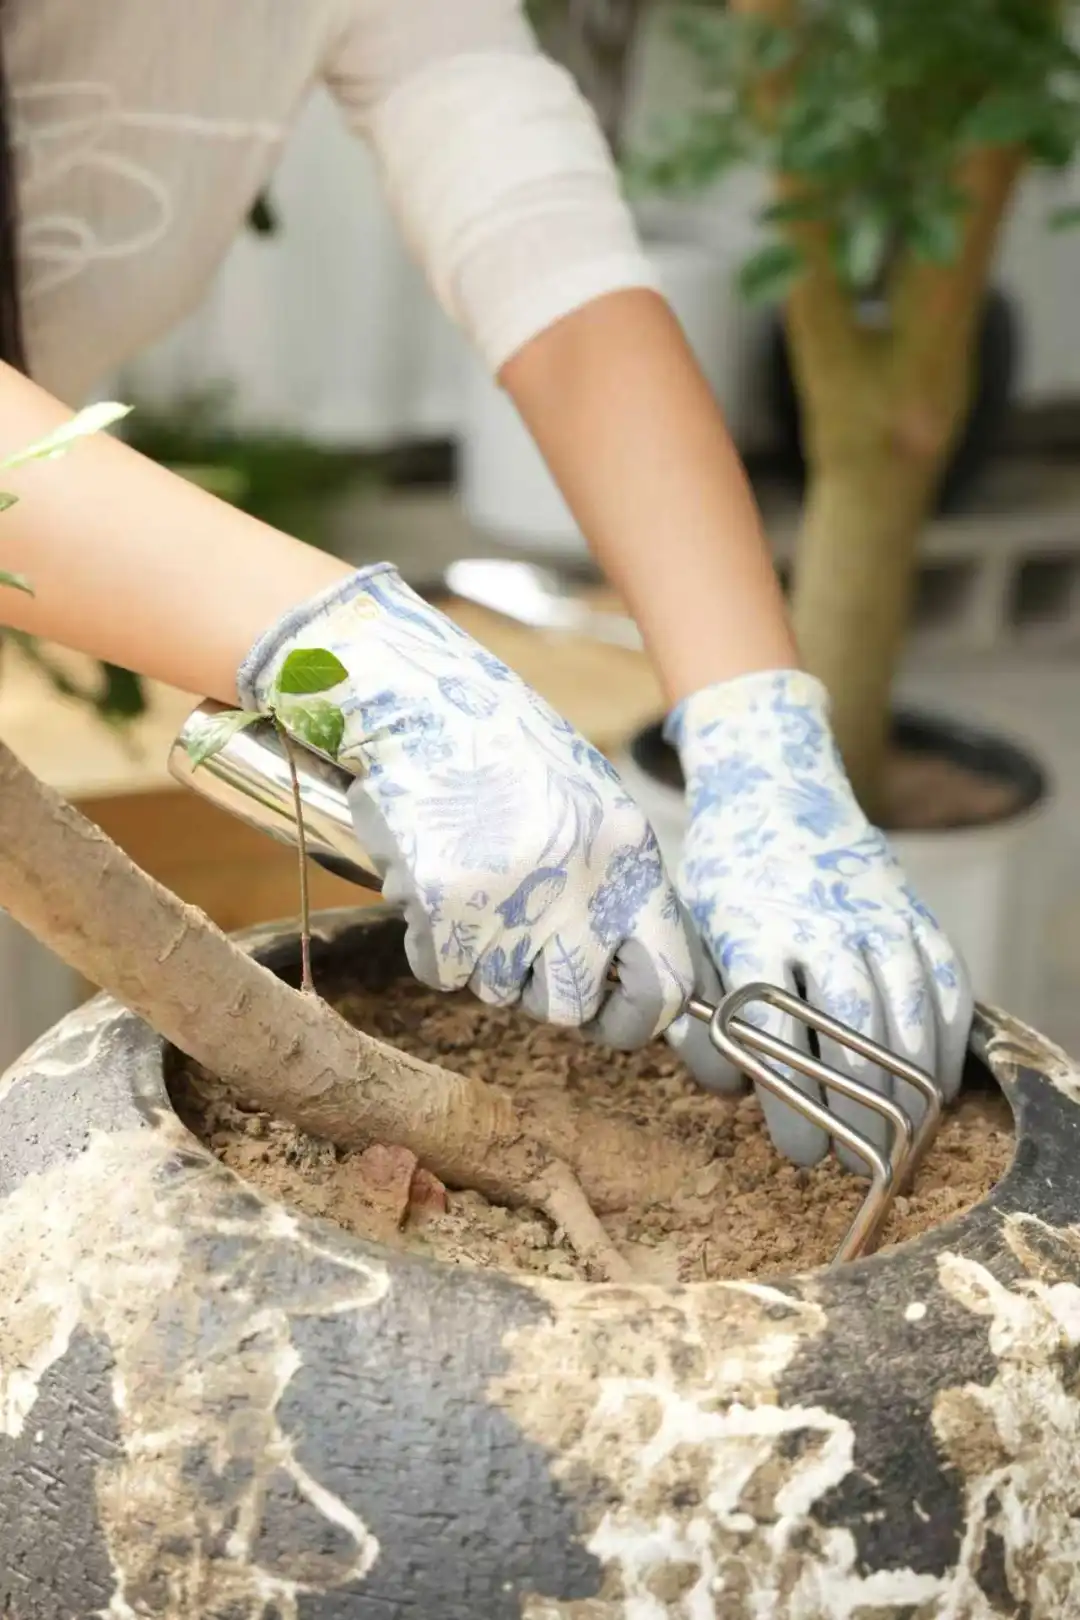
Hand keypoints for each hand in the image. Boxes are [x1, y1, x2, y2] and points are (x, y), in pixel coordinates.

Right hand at [238, 564, 692, 1045]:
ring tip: (472, 892)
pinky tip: (434, 891)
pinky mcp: (444, 907)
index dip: (639, 1016)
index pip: (665, 981)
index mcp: (627, 856)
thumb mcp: (589, 806)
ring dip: (483, 960)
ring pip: (501, 992)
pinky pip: (442, 971)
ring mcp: (511, 900)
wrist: (418, 699)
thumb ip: (614, 886)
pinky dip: (432, 946)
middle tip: (521, 950)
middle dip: (546, 994)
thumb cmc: (503, 749)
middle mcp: (579, 885)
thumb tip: (629, 969)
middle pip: (572, 1006)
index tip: (616, 1015)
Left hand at [664, 670, 972, 1166]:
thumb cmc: (721, 878)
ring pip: (905, 1013)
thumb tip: (731, 1084)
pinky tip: (936, 1087)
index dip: (793, 1101)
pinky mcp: (911, 908)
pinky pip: (944, 984)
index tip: (802, 1149)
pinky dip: (946, 1042)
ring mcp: (872, 912)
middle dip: (856, 1109)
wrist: (773, 786)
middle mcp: (817, 920)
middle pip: (849, 1032)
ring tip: (899, 1140)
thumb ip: (700, 1006)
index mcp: (748, 928)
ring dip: (906, 1089)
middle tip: (853, 1158)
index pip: (772, 1031)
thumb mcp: (689, 928)